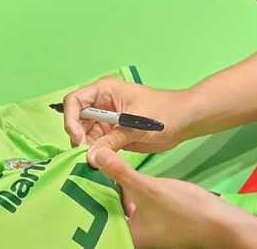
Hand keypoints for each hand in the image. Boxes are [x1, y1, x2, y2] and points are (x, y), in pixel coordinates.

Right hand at [61, 76, 190, 157]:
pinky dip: (97, 155)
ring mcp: (107, 120)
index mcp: (105, 91)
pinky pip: (97, 145)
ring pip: (85, 136)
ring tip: (95, 163)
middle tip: (86, 158)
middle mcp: (101, 104)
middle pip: (76, 120)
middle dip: (78, 138)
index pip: (74, 101)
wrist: (185, 120)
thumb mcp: (136, 125)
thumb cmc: (164, 112)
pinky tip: (101, 164)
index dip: (71, 120)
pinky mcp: (113, 135)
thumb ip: (112, 140)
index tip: (79, 140)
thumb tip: (89, 156)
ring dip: (87, 149)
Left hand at [91, 148, 256, 248]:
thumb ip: (120, 172)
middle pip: (107, 211)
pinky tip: (126, 177)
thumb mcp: (148, 188)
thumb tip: (95, 155)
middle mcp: (132, 236)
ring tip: (103, 167)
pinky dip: (129, 193)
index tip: (79, 172)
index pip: (97, 215)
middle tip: (89, 166)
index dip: (87, 194)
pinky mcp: (155, 222)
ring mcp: (145, 230)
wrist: (219, 221)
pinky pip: (134, 206)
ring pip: (120, 207)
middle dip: (100, 190)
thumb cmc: (184, 210)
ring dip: (115, 190)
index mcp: (126, 236)